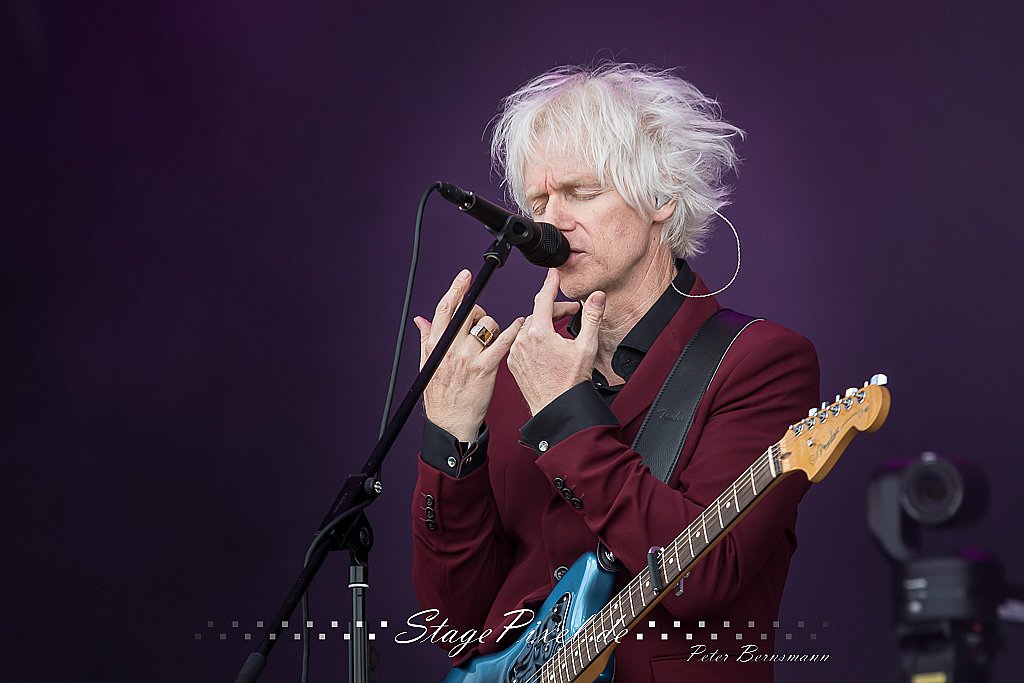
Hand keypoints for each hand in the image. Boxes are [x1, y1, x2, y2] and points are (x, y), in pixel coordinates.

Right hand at [413, 270, 522, 441]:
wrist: (450, 422)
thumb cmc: (440, 395)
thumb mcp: (427, 364)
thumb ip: (426, 339)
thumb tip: (420, 320)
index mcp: (436, 345)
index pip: (444, 309)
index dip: (455, 289)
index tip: (464, 276)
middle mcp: (451, 349)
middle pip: (468, 313)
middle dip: (477, 311)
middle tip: (480, 320)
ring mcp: (468, 358)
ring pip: (487, 325)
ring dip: (492, 326)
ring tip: (490, 337)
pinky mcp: (485, 368)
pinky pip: (502, 342)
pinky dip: (512, 330)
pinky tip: (518, 324)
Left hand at [508, 269, 605, 414]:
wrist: (556, 408)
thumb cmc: (569, 383)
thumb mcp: (586, 347)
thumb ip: (592, 317)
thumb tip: (597, 297)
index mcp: (539, 333)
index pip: (543, 298)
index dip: (550, 284)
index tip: (553, 274)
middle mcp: (523, 340)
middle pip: (538, 313)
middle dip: (555, 309)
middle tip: (572, 311)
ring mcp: (516, 352)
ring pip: (528, 327)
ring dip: (543, 324)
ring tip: (560, 331)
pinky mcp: (512, 363)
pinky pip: (521, 342)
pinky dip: (533, 339)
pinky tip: (546, 346)